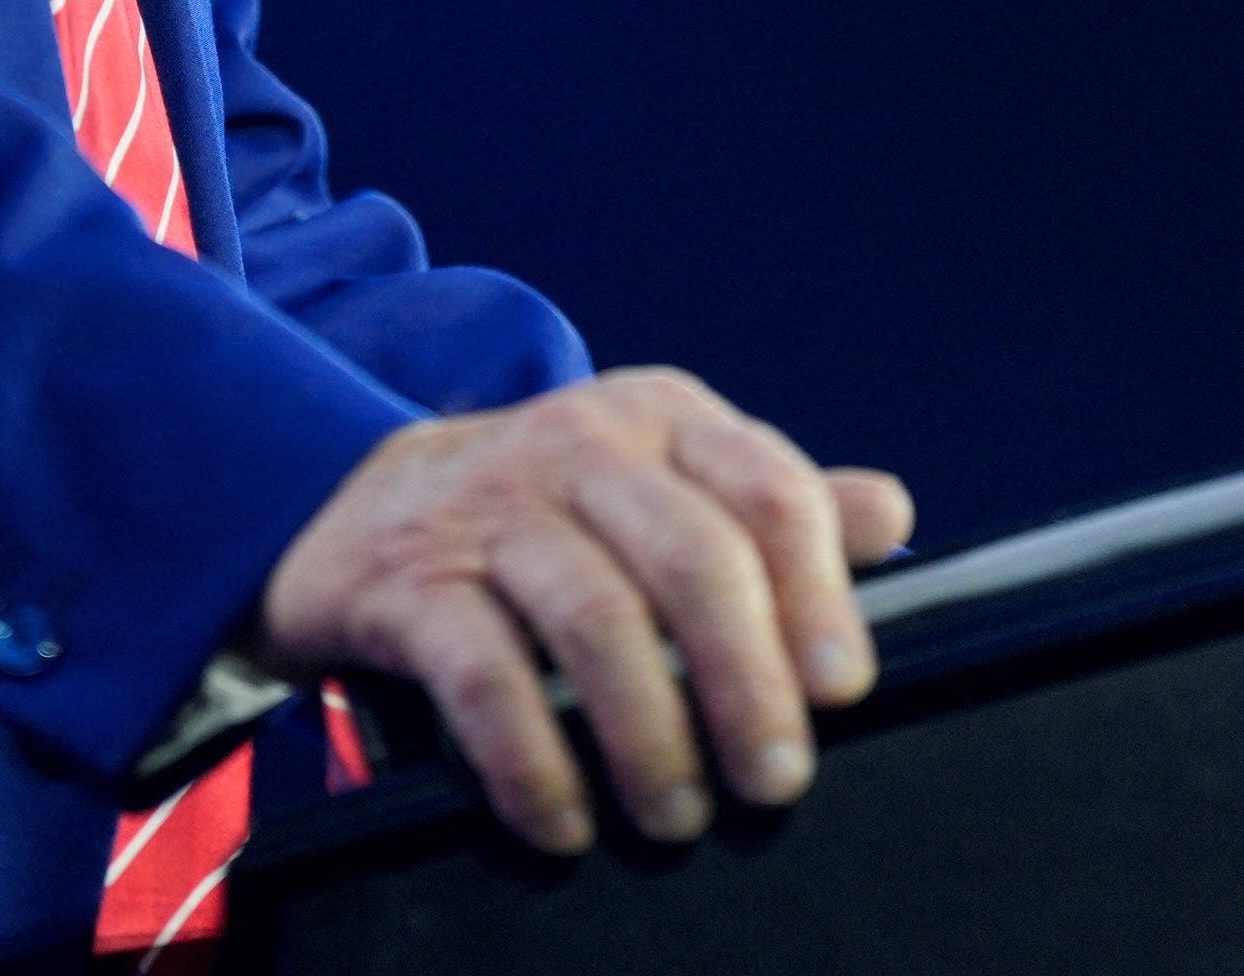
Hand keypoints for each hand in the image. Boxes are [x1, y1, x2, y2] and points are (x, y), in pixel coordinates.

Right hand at [257, 367, 915, 854]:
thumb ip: (767, 504)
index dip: (818, 595)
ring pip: (596, 618)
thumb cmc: (546, 513)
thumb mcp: (656, 484)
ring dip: (650, 737)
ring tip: (678, 817)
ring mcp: (488, 509)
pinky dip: (533, 763)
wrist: (353, 506)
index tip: (841, 692)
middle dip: (747, 684)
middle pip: (694, 558)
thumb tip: (890, 516)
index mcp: (659, 419)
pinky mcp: (409, 584)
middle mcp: (578, 445)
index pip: (767, 490)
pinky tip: (564, 825)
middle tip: (776, 783)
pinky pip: (484, 678)